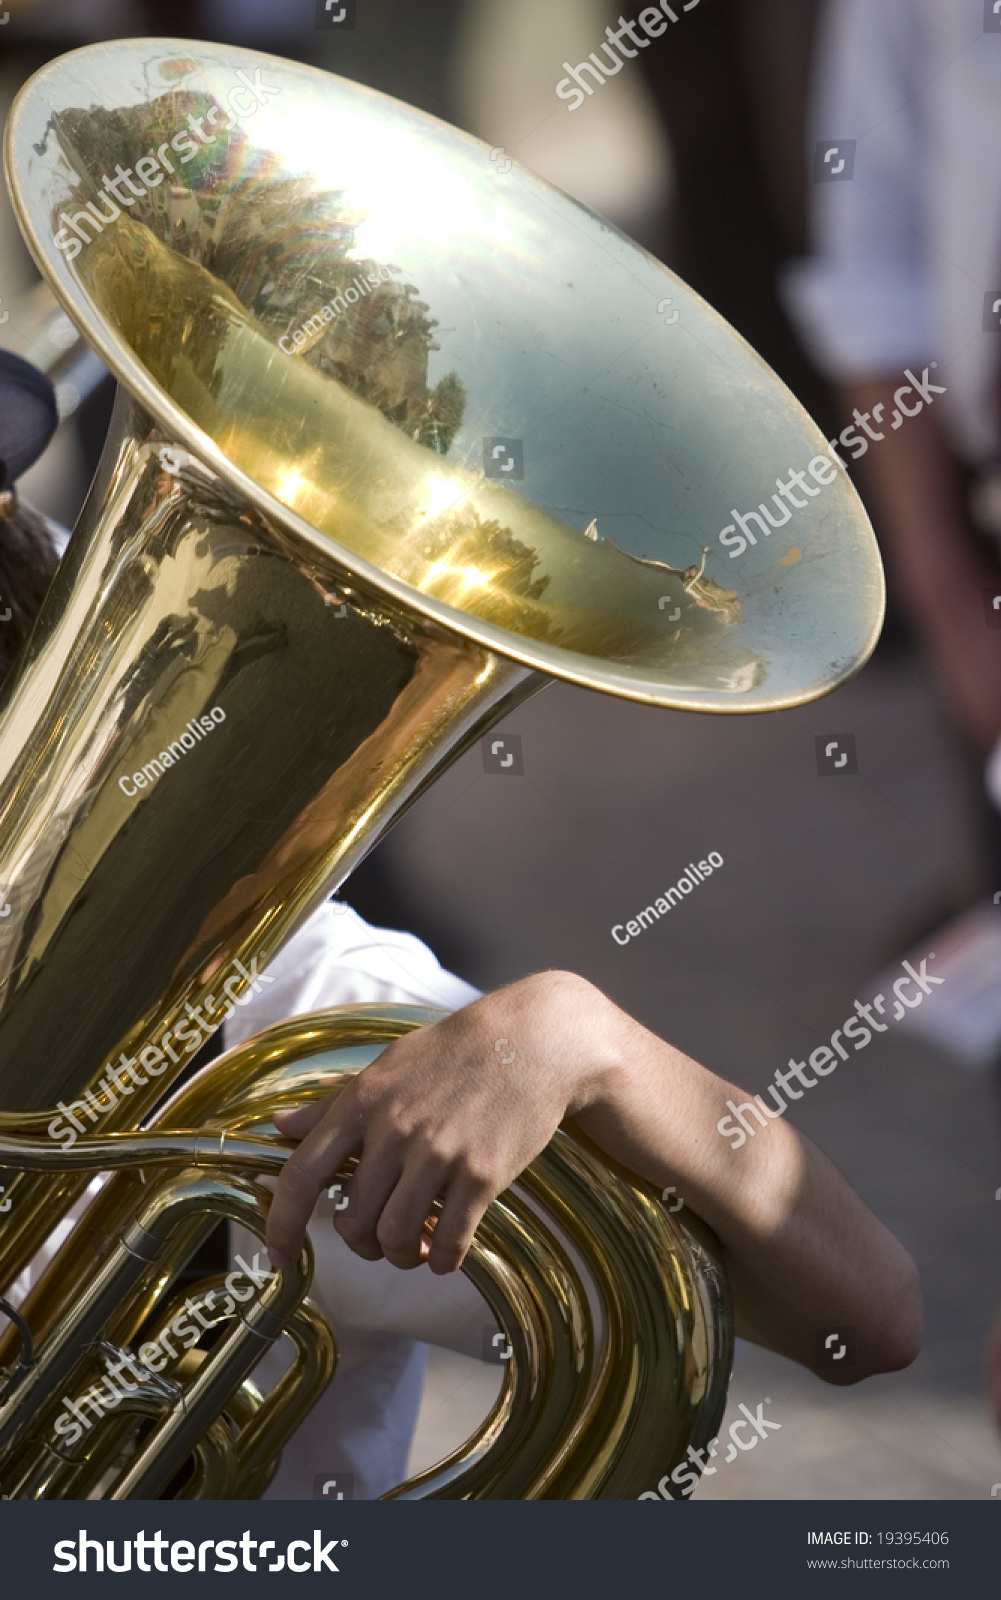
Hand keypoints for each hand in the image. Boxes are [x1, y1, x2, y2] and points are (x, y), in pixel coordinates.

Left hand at [265, 971, 619, 1274]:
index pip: (302, 1175)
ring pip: (397, 1239)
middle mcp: (393, 1130)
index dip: (282, 1225)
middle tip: (381, 1238)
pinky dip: (443, 1260)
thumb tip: (280, 1125)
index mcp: (362, 1102)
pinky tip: (447, 1251)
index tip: (279, 1258)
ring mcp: (439, 1153)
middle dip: (363, 1244)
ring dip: (402, 1256)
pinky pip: (450, 1242)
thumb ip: (333, 1103)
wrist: (534, 1040)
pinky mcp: (483, 1174)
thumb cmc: (454, 1052)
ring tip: (416, 1246)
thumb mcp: (387, 1068)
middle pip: (353, 1221)